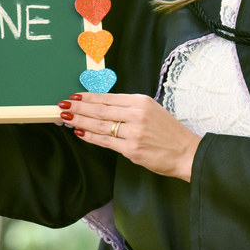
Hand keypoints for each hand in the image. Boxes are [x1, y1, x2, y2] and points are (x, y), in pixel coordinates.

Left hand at [59, 93, 200, 181]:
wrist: (186, 153)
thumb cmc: (169, 132)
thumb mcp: (151, 110)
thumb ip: (129, 107)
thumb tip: (102, 106)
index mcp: (141, 101)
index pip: (108, 98)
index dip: (88, 97)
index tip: (74, 96)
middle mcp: (137, 114)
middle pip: (100, 109)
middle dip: (79, 107)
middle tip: (63, 105)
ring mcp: (134, 132)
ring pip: (100, 124)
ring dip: (80, 120)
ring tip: (66, 117)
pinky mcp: (131, 149)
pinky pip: (105, 141)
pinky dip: (90, 136)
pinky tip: (80, 132)